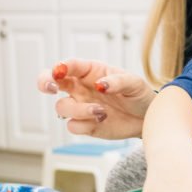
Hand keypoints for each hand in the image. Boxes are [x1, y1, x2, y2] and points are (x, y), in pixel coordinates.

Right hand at [36, 59, 154, 138]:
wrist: (146, 119)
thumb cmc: (138, 95)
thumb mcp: (134, 83)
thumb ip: (118, 81)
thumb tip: (100, 84)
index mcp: (91, 71)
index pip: (70, 65)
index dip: (61, 66)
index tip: (60, 70)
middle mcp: (80, 87)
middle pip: (51, 81)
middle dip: (44, 82)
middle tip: (51, 87)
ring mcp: (80, 106)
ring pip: (62, 107)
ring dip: (78, 110)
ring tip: (101, 111)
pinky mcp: (85, 124)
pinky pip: (72, 126)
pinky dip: (83, 124)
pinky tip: (101, 120)